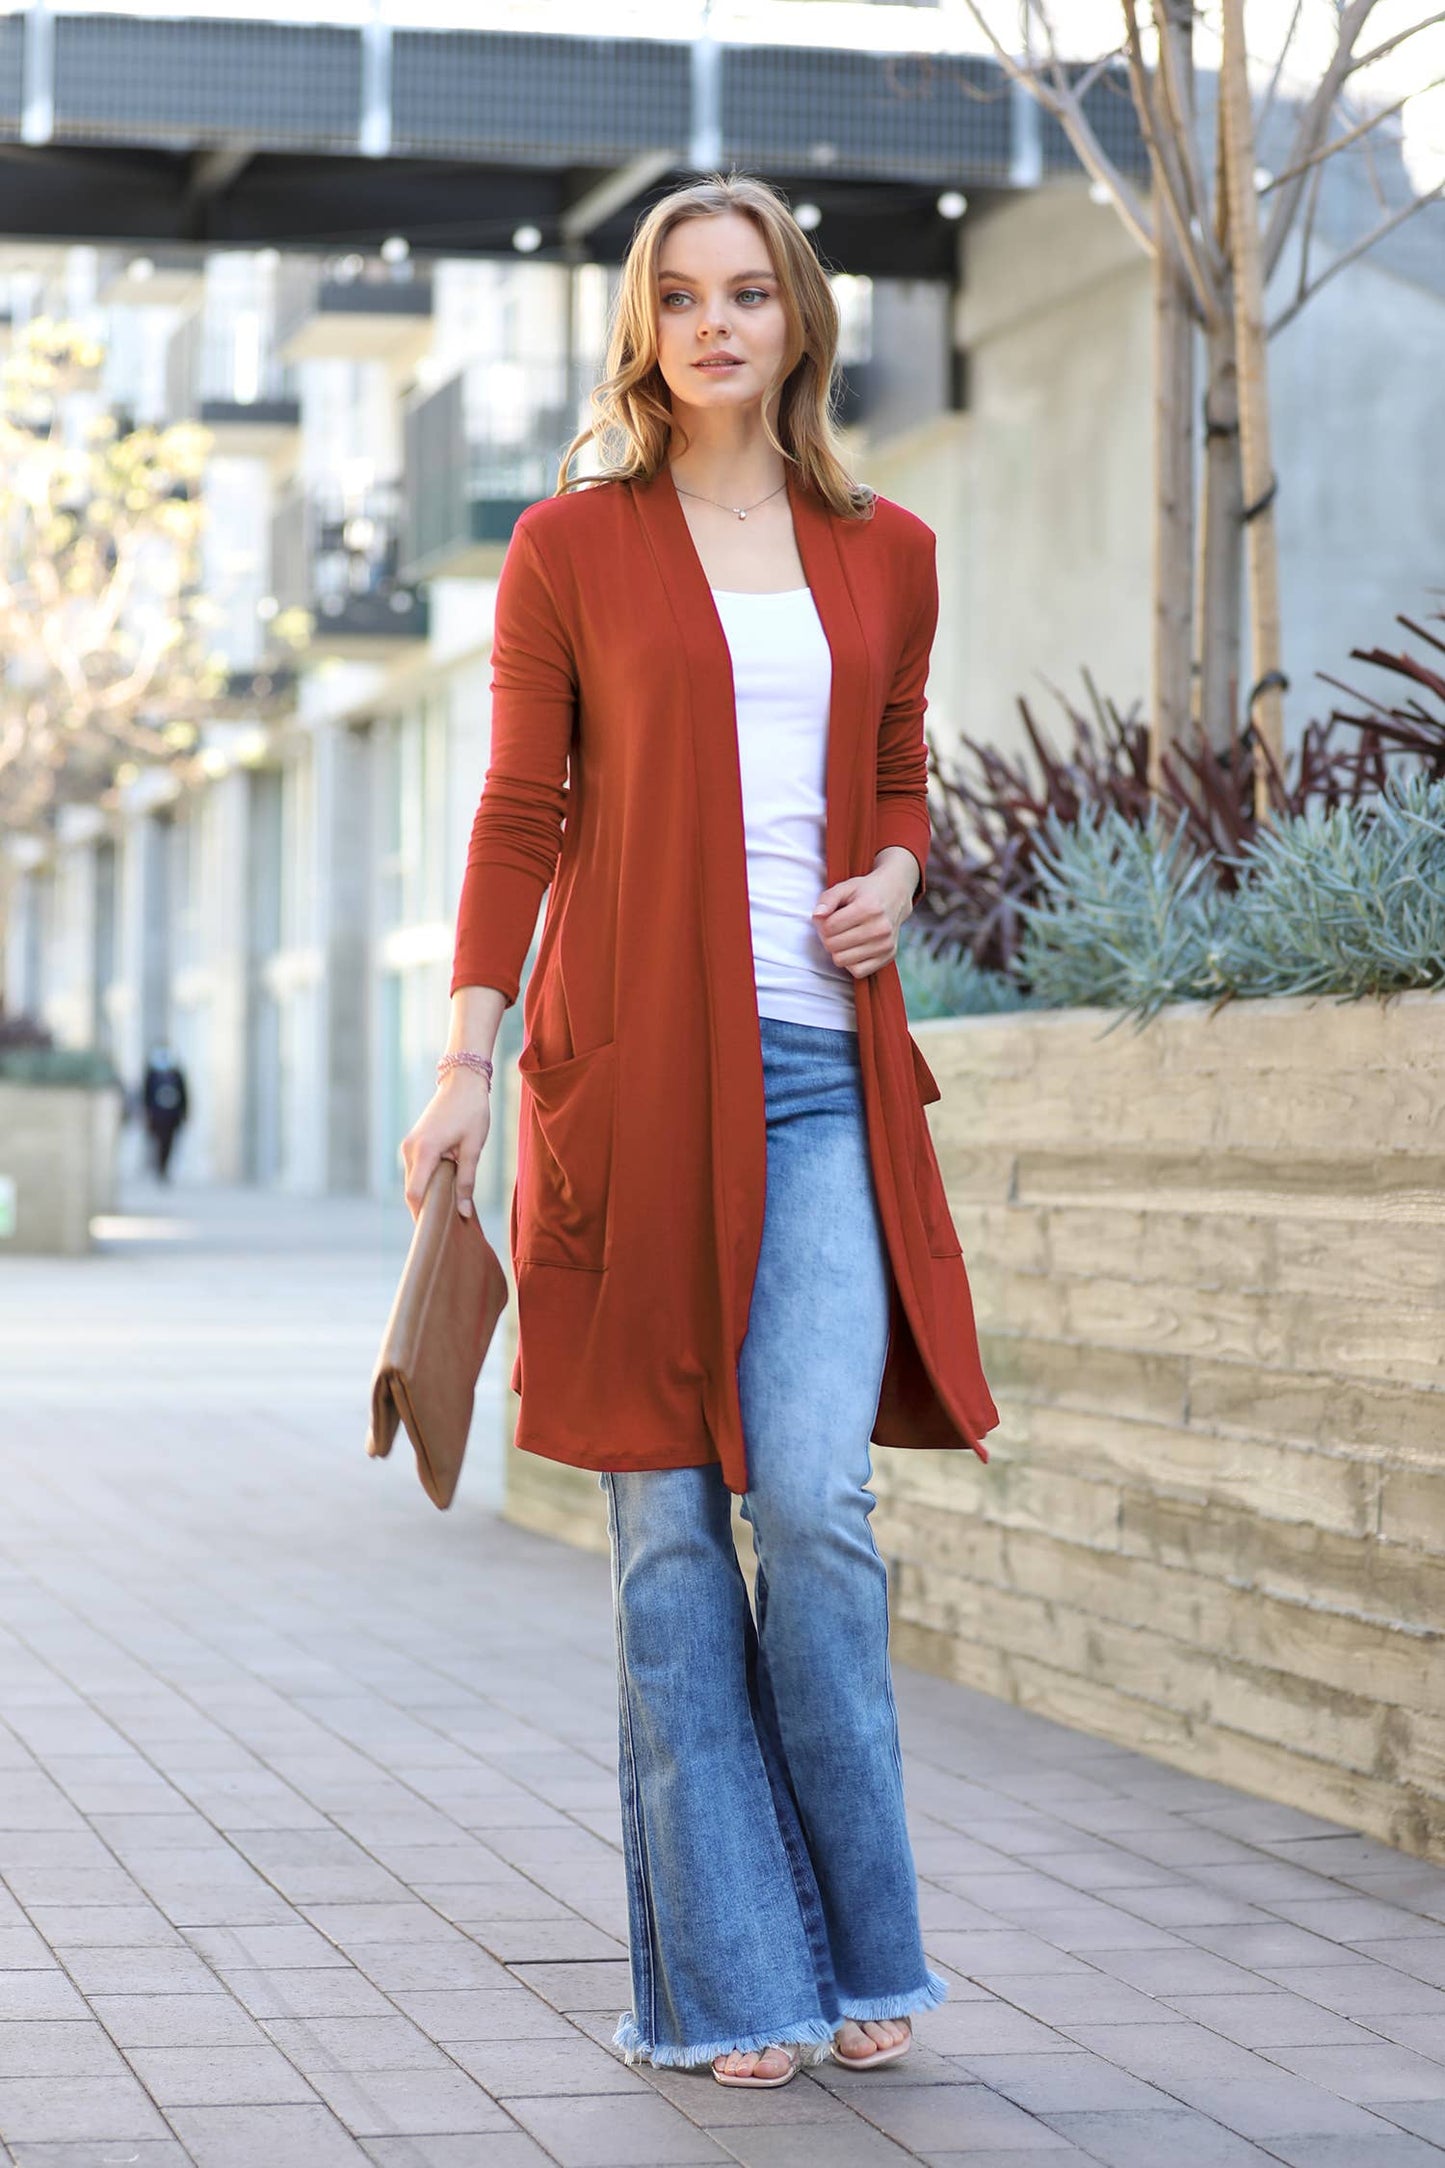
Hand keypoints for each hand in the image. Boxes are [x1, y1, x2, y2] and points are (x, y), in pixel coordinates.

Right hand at [400, 1071, 491, 1221]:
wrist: (462, 1082)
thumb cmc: (471, 1111)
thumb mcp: (473, 1147)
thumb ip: (467, 1180)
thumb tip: (463, 1212)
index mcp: (425, 1151)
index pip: (415, 1193)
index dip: (422, 1215)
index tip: (434, 1232)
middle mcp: (410, 1149)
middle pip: (411, 1190)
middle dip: (425, 1208)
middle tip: (445, 1225)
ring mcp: (408, 1145)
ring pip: (413, 1181)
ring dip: (426, 1195)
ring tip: (447, 1208)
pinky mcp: (413, 1143)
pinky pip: (415, 1170)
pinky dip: (426, 1182)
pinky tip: (443, 1189)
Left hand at [812, 851, 918, 979]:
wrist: (895, 895)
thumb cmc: (866, 892)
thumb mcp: (845, 887)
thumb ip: (828, 899)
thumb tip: (817, 915)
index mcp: (868, 908)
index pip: (829, 927)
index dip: (821, 924)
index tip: (827, 918)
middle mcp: (880, 928)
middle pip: (833, 946)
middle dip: (828, 937)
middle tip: (834, 929)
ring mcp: (885, 944)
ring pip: (842, 961)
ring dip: (837, 951)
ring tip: (843, 938)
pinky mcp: (888, 956)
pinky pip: (858, 972)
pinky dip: (850, 963)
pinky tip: (852, 949)